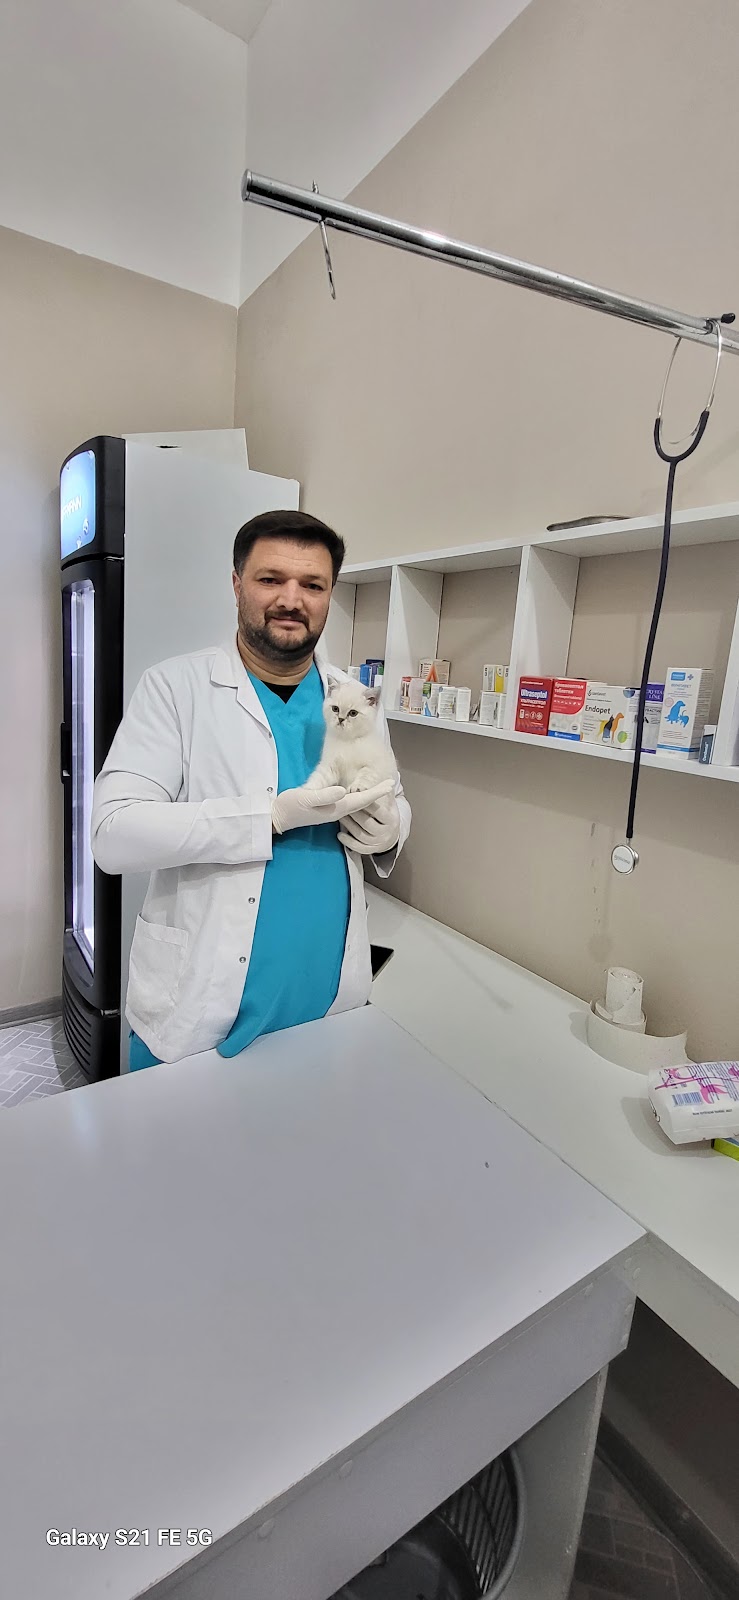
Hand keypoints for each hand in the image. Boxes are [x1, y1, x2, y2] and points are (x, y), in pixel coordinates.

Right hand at [272, 779, 393, 834]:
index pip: (362, 799)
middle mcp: (338, 811)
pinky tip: (358, 793)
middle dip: (377, 794)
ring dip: (369, 796)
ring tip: (380, 788)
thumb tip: (345, 791)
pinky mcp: (326, 809)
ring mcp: (332, 812)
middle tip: (391, 783)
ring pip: (357, 804)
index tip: (391, 784)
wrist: (278, 817)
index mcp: (336, 808)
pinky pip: (349, 804)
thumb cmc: (291, 806)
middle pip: (363, 802)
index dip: (377, 792)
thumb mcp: (306, 797)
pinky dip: (358, 797)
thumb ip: (325, 795)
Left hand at [337, 792, 400, 854]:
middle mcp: (386, 833)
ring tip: (339, 816)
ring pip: (361, 835)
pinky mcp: (370, 850)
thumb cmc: (385, 814)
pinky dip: (348, 842)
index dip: (367, 804)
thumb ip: (383, 793)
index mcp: (391, 819)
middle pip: (368, 823)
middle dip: (354, 814)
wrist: (390, 835)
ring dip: (349, 825)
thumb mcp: (388, 803)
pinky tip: (339, 835)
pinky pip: (358, 847)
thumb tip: (385, 780)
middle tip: (342, 805)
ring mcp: (378, 843)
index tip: (355, 796)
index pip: (379, 811)